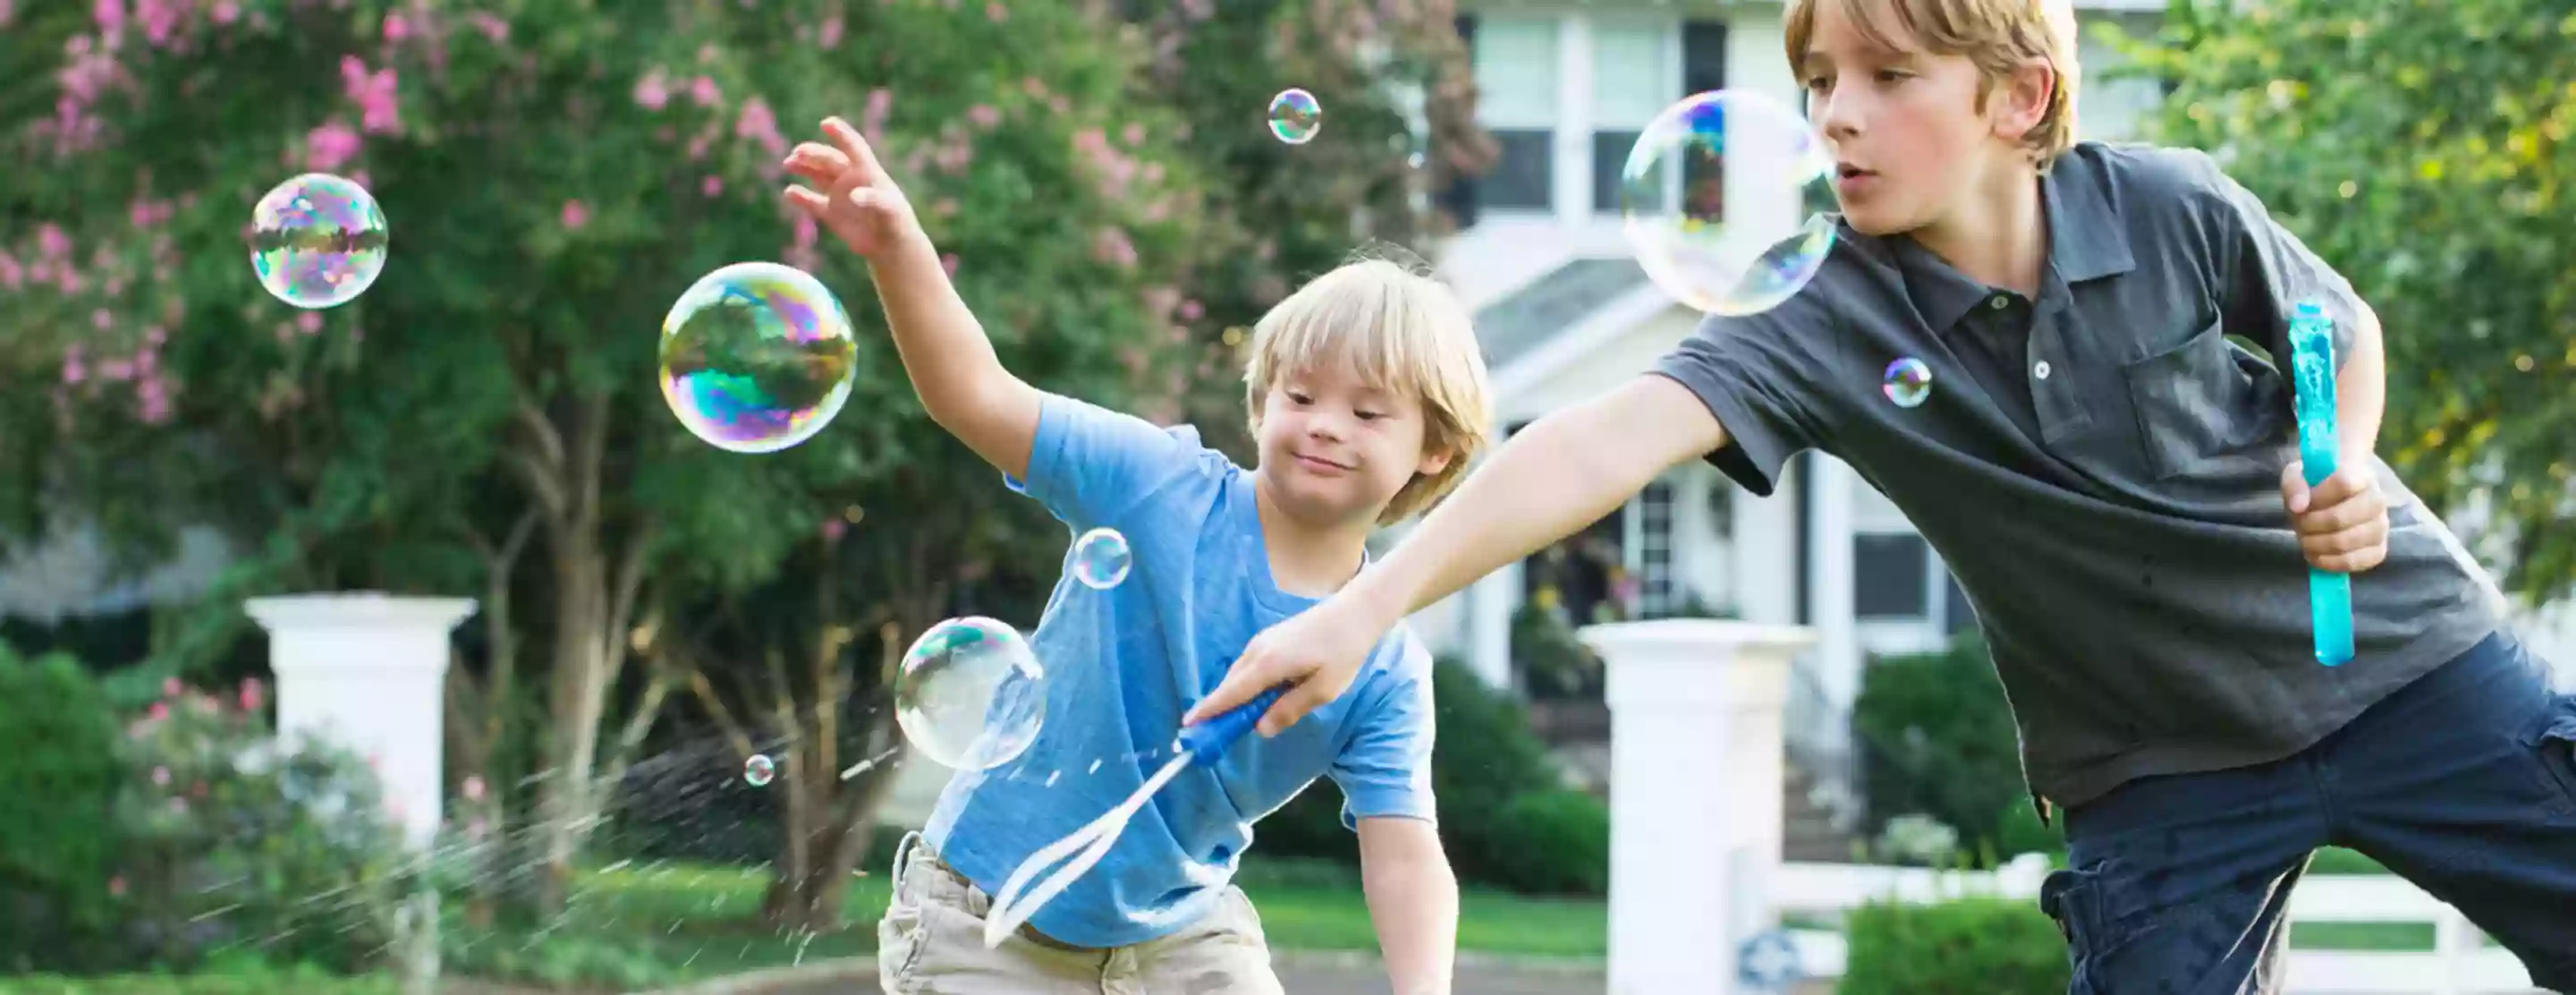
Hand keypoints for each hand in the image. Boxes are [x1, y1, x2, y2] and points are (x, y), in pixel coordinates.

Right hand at [782, 117, 918, 258]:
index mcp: (868, 171)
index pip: (853, 147)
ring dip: (803, 167)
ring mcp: (839, 195)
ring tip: (789, 163)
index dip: (841, 134)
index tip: (827, 123)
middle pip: (829, 159)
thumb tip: (853, 196)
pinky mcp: (831, 213)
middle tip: (797, 153)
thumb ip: (873, 200)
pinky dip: (800, 196)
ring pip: (817, 175)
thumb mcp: (889, 210)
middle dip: (813, 154)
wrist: (892, 247)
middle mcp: (851, 179)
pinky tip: (789, 192)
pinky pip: (811, 201)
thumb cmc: (897, 223)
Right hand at [1185, 594, 1392, 737]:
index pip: (1230, 694)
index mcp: (1268, 664)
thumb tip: (1260, 729)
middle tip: (1211, 735)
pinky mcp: (1269, 639)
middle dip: (1218, 710)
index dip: (1208, 711)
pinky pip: (1248, 667)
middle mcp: (1257, 651)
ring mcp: (1262, 642)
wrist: (1355, 612)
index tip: (1187, 727)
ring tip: (1234, 721)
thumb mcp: (1323, 690)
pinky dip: (1245, 685)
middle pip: (1230, 686)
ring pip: (1239, 675)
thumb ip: (1289, 709)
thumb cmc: (1343, 652)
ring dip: (1234, 698)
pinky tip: (1257, 698)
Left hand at [2281, 461, 2388, 572]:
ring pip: (2345, 543)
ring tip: (2306, 540)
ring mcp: (2381, 527)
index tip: (2302, 502)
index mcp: (2361, 475)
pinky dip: (2328, 563)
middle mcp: (2377, 500)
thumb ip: (2294, 484)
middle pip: (2340, 518)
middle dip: (2310, 525)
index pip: (2344, 483)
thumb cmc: (2316, 485)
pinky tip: (2316, 555)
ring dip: (2316, 545)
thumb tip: (2298, 506)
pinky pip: (2354, 562)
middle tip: (2299, 525)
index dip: (2317, 496)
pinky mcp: (2379, 550)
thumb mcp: (2298, 474)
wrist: (2336, 499)